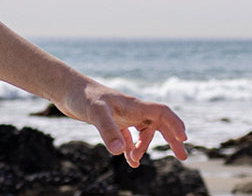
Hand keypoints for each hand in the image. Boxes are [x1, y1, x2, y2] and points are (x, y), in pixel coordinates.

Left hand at [59, 85, 189, 167]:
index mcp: (135, 106)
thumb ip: (109, 131)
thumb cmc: (82, 97)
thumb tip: (120, 152)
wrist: (67, 90)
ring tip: (134, 162)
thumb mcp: (96, 113)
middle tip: (183, 157)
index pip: (162, 113)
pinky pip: (129, 137)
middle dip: (172, 140)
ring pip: (144, 133)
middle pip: (160, 124)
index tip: (184, 139)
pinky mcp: (113, 122)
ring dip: (143, 148)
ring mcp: (123, 116)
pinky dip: (131, 148)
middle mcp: (133, 110)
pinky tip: (128, 160)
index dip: (175, 125)